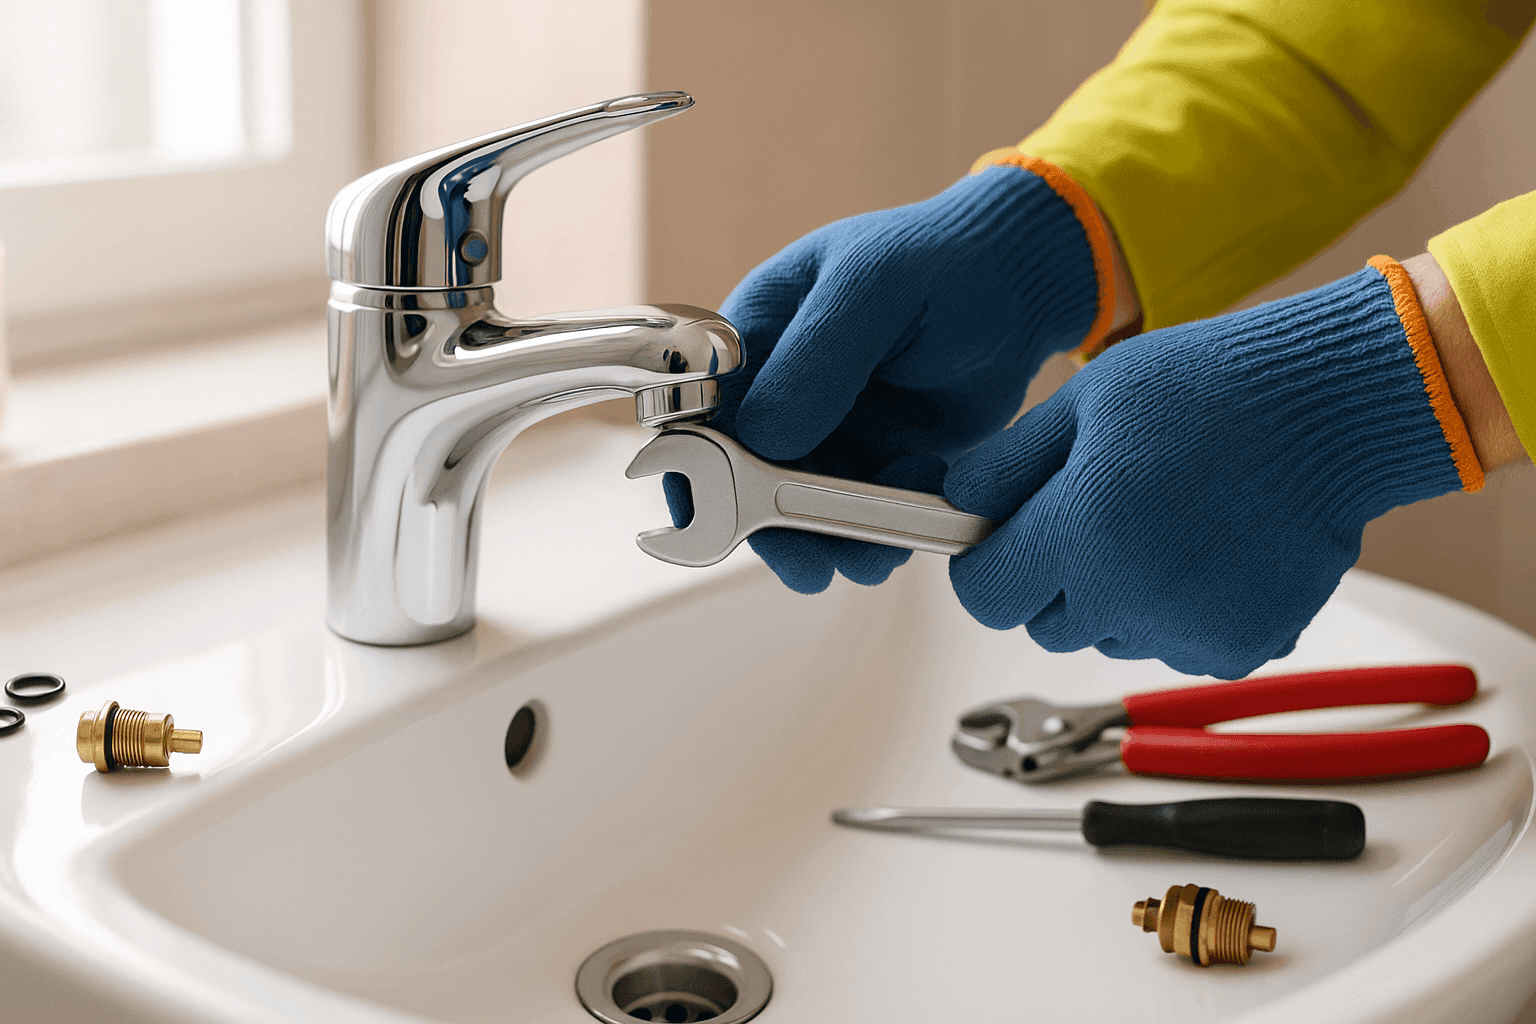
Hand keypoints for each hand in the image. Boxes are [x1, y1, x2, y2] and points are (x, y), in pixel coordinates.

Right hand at [666, 161, 1116, 593]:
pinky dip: (877, 532)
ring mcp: (828, 429)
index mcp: (758, 334)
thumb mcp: (871, 289)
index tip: (723, 512)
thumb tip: (763, 437)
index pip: (703, 411)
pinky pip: (857, 512)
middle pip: (746, 474)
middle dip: (774, 525)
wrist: (1019, 286)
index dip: (699, 466)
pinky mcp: (874, 460)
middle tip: (808, 564)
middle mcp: (783, 389)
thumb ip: (816, 359)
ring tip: (871, 556)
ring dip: (830, 540)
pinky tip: (907, 526)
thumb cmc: (942, 259)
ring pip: (802, 505)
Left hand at [945, 258, 1481, 678]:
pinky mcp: (1241, 646)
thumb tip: (957, 507)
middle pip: (1045, 621)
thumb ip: (1006, 467)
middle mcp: (1130, 597)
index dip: (988, 563)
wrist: (1332, 409)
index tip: (1004, 539)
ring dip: (1118, 595)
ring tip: (1166, 520)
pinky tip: (1209, 548)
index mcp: (1079, 533)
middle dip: (1053, 577)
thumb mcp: (1083, 403)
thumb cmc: (1210, 390)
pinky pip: (1175, 643)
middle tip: (1099, 511)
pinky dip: (1181, 609)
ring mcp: (1189, 630)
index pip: (984, 594)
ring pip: (1109, 635)